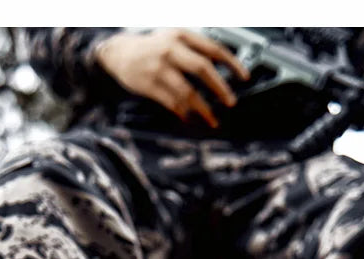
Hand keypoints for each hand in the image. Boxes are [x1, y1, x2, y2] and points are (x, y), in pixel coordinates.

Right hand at [95, 28, 248, 128]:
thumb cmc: (152, 48)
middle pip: (202, 69)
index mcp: (181, 35)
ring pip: (187, 91)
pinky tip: (190, 117)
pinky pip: (172, 102)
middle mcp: (171, 49)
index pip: (213, 48)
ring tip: (212, 119)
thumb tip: (222, 71)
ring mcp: (159, 68)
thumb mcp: (174, 39)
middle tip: (230, 102)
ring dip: (203, 108)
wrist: (119, 53)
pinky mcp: (149, 85)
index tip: (244, 77)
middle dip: (220, 88)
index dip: (232, 63)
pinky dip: (184, 112)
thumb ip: (195, 50)